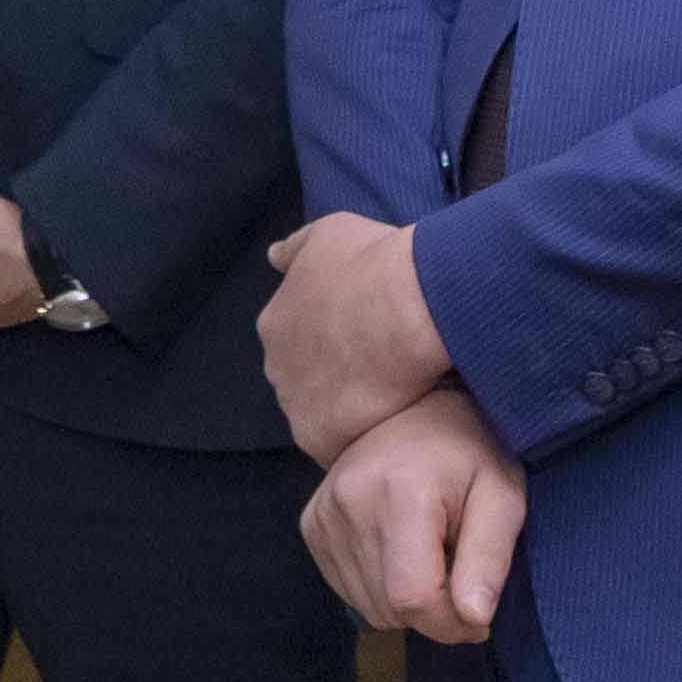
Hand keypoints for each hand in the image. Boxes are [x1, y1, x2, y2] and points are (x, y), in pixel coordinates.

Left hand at [260, 216, 455, 461]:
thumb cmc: (375, 261)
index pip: (300, 344)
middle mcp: (276, 367)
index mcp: (275, 322)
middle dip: (339, 380)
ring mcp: (295, 406)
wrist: (409, 303)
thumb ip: (295, 249)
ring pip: (323, 417)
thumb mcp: (328, 235)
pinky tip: (394, 425)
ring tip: (397, 401)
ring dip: (352, 412)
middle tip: (386, 371)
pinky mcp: (320, 438)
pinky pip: (340, 447)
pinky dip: (364, 439)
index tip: (370, 339)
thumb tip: (272, 256)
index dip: (337, 343)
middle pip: (308, 383)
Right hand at [300, 389, 529, 640]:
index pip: (414, 598)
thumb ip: (490, 560)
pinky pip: (348, 590)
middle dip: (434, 612)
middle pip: (390, 608)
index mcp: (401, 491)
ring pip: (370, 607)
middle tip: (460, 574)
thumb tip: (475, 619)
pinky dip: (381, 587)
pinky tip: (401, 550)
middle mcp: (349, 501)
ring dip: (407, 600)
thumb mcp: (502, 499)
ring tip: (430, 555)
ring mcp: (323, 513)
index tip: (479, 615)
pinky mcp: (311, 523)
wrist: (420, 410)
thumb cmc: (471, 453)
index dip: (451, 624)